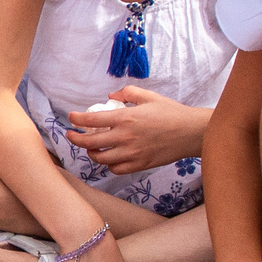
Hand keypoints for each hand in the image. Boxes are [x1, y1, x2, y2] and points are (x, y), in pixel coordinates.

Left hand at [65, 86, 209, 174]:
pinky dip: (109, 164)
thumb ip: (127, 93)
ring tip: (91, 147)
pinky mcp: (139, 164)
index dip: (77, 119)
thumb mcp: (148, 96)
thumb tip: (110, 96)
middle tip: (71, 135)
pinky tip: (109, 157)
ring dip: (92, 153)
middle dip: (75, 139)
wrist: (191, 132)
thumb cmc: (171, 112)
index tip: (71, 118)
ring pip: (101, 158)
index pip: (92, 120)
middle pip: (90, 142)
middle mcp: (125, 137)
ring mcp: (132, 153)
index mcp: (126, 118)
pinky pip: (116, 169)